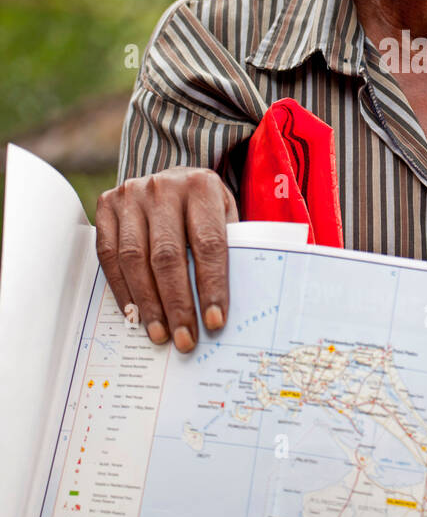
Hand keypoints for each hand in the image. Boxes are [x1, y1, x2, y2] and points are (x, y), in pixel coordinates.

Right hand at [95, 167, 237, 351]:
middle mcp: (163, 187)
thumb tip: (221, 307)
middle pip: (167, 255)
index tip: (214, 321)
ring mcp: (131, 194)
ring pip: (135, 258)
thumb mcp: (224, 215)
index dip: (211, 286)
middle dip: (177, 304)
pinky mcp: (107, 205)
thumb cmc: (203, 206)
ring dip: (147, 303)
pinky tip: (135, 314)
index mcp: (201, 186)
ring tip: (160, 333)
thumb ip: (228, 249)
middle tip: (184, 338)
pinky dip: (122, 289)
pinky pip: (109, 255)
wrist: (171, 177)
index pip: (208, 244)